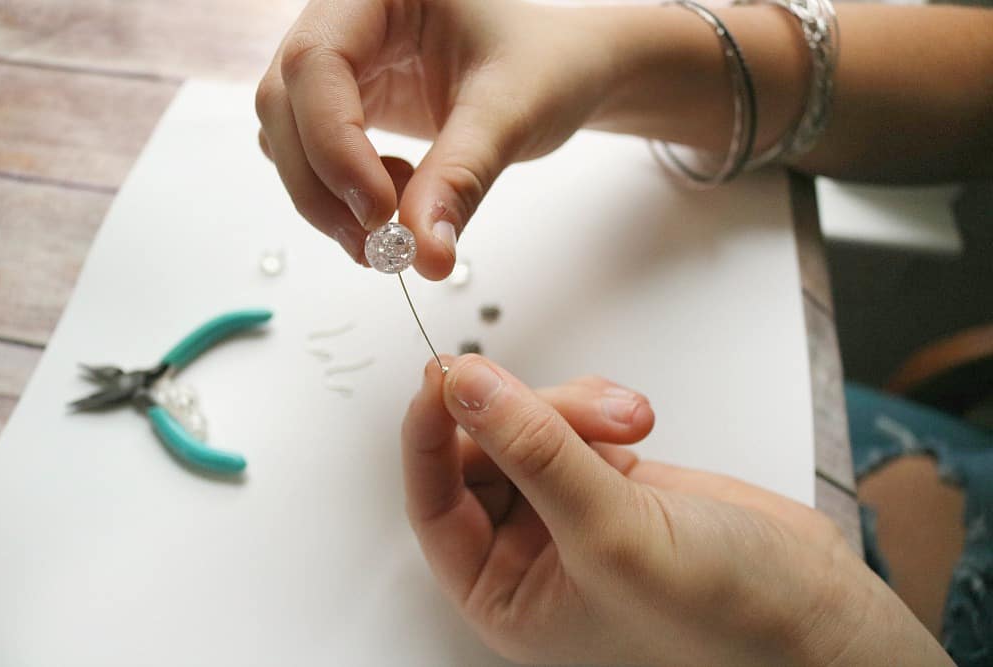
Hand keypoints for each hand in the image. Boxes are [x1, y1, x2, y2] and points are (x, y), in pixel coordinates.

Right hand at [255, 0, 616, 275]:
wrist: (564, 72)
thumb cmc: (547, 65)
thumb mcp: (512, 115)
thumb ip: (460, 181)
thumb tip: (423, 257)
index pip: (317, 61)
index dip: (334, 143)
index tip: (380, 213)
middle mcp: (346, 18)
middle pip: (284, 103)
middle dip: (321, 184)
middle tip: (376, 247)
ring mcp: (342, 63)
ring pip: (287, 136)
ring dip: (327, 198)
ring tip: (397, 227)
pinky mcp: (348, 104)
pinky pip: (313, 156)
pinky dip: (343, 195)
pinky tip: (400, 197)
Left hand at [402, 355, 951, 665]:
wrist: (817, 611)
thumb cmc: (724, 620)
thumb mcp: (611, 533)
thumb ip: (532, 450)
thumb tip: (464, 387)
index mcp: (503, 592)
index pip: (433, 501)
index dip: (429, 434)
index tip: (444, 376)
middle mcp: (528, 552)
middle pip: (481, 447)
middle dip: (527, 415)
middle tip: (572, 410)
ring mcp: (569, 507)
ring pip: (529, 422)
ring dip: (573, 406)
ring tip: (629, 423)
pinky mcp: (610, 476)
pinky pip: (572, 417)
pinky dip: (599, 404)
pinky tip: (637, 421)